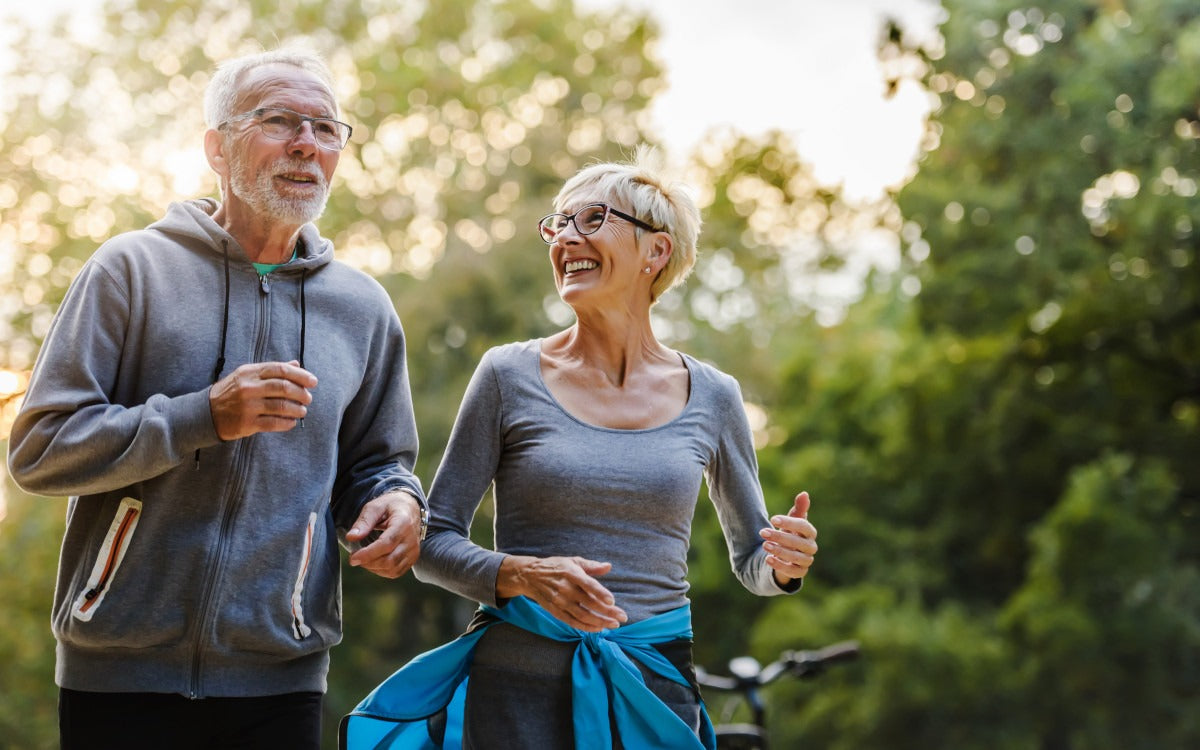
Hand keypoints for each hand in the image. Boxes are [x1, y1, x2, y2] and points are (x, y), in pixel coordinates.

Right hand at [209, 360, 316, 440]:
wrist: (205, 413)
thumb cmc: (231, 392)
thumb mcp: (247, 375)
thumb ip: (271, 370)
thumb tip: (296, 364)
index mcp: (250, 372)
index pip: (281, 370)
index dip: (301, 375)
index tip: (313, 381)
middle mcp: (248, 387)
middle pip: (284, 387)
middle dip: (301, 393)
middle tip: (308, 398)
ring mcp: (247, 406)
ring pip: (281, 406)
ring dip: (297, 409)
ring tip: (302, 411)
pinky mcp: (247, 423)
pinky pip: (274, 423)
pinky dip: (287, 423)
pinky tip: (292, 422)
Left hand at [345, 490, 422, 577]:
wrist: (410, 508)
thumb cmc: (391, 506)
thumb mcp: (375, 506)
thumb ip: (363, 521)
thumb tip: (351, 537)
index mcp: (403, 523)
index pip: (387, 544)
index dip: (368, 554)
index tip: (352, 557)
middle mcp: (412, 539)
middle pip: (390, 560)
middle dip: (368, 563)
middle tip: (354, 557)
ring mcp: (414, 550)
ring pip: (392, 569)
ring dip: (373, 568)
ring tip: (363, 558)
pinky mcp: (412, 558)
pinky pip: (396, 572)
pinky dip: (382, 571)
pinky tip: (373, 562)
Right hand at [497, 555, 627, 631]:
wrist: (530, 576)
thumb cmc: (556, 567)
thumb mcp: (573, 561)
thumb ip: (591, 566)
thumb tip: (608, 566)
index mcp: (571, 573)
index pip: (588, 584)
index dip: (600, 593)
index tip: (612, 601)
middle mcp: (565, 588)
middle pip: (589, 603)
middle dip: (607, 612)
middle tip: (622, 618)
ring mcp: (559, 601)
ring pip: (582, 615)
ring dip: (599, 622)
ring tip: (614, 624)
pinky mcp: (555, 611)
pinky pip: (572, 622)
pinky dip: (586, 627)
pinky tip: (598, 628)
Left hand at [759, 491, 817, 585]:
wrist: (786, 554)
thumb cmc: (790, 534)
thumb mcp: (791, 521)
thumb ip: (798, 509)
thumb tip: (804, 493)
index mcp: (810, 533)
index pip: (804, 527)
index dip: (789, 523)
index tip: (773, 519)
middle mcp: (811, 547)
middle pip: (798, 543)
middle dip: (780, 537)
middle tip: (763, 532)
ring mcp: (807, 560)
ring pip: (796, 557)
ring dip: (779, 551)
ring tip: (764, 545)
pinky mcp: (800, 572)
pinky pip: (793, 572)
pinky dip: (780, 566)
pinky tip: (768, 559)